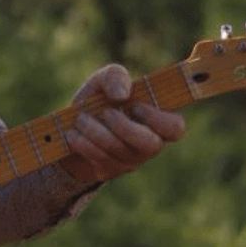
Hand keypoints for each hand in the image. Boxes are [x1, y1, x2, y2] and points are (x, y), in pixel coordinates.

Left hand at [60, 63, 184, 183]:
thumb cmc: (97, 100)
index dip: (158, 119)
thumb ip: (115, 76)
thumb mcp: (103, 80)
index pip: (175, 128)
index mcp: (156, 120)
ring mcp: (130, 160)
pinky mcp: (109, 170)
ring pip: (120, 151)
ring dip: (96, 132)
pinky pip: (101, 160)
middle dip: (125, 128)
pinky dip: (84, 144)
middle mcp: (148, 143)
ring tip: (80, 119)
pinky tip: (73, 135)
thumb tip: (121, 95)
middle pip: (150, 145)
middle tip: (106, 113)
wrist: (70, 127)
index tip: (135, 105)